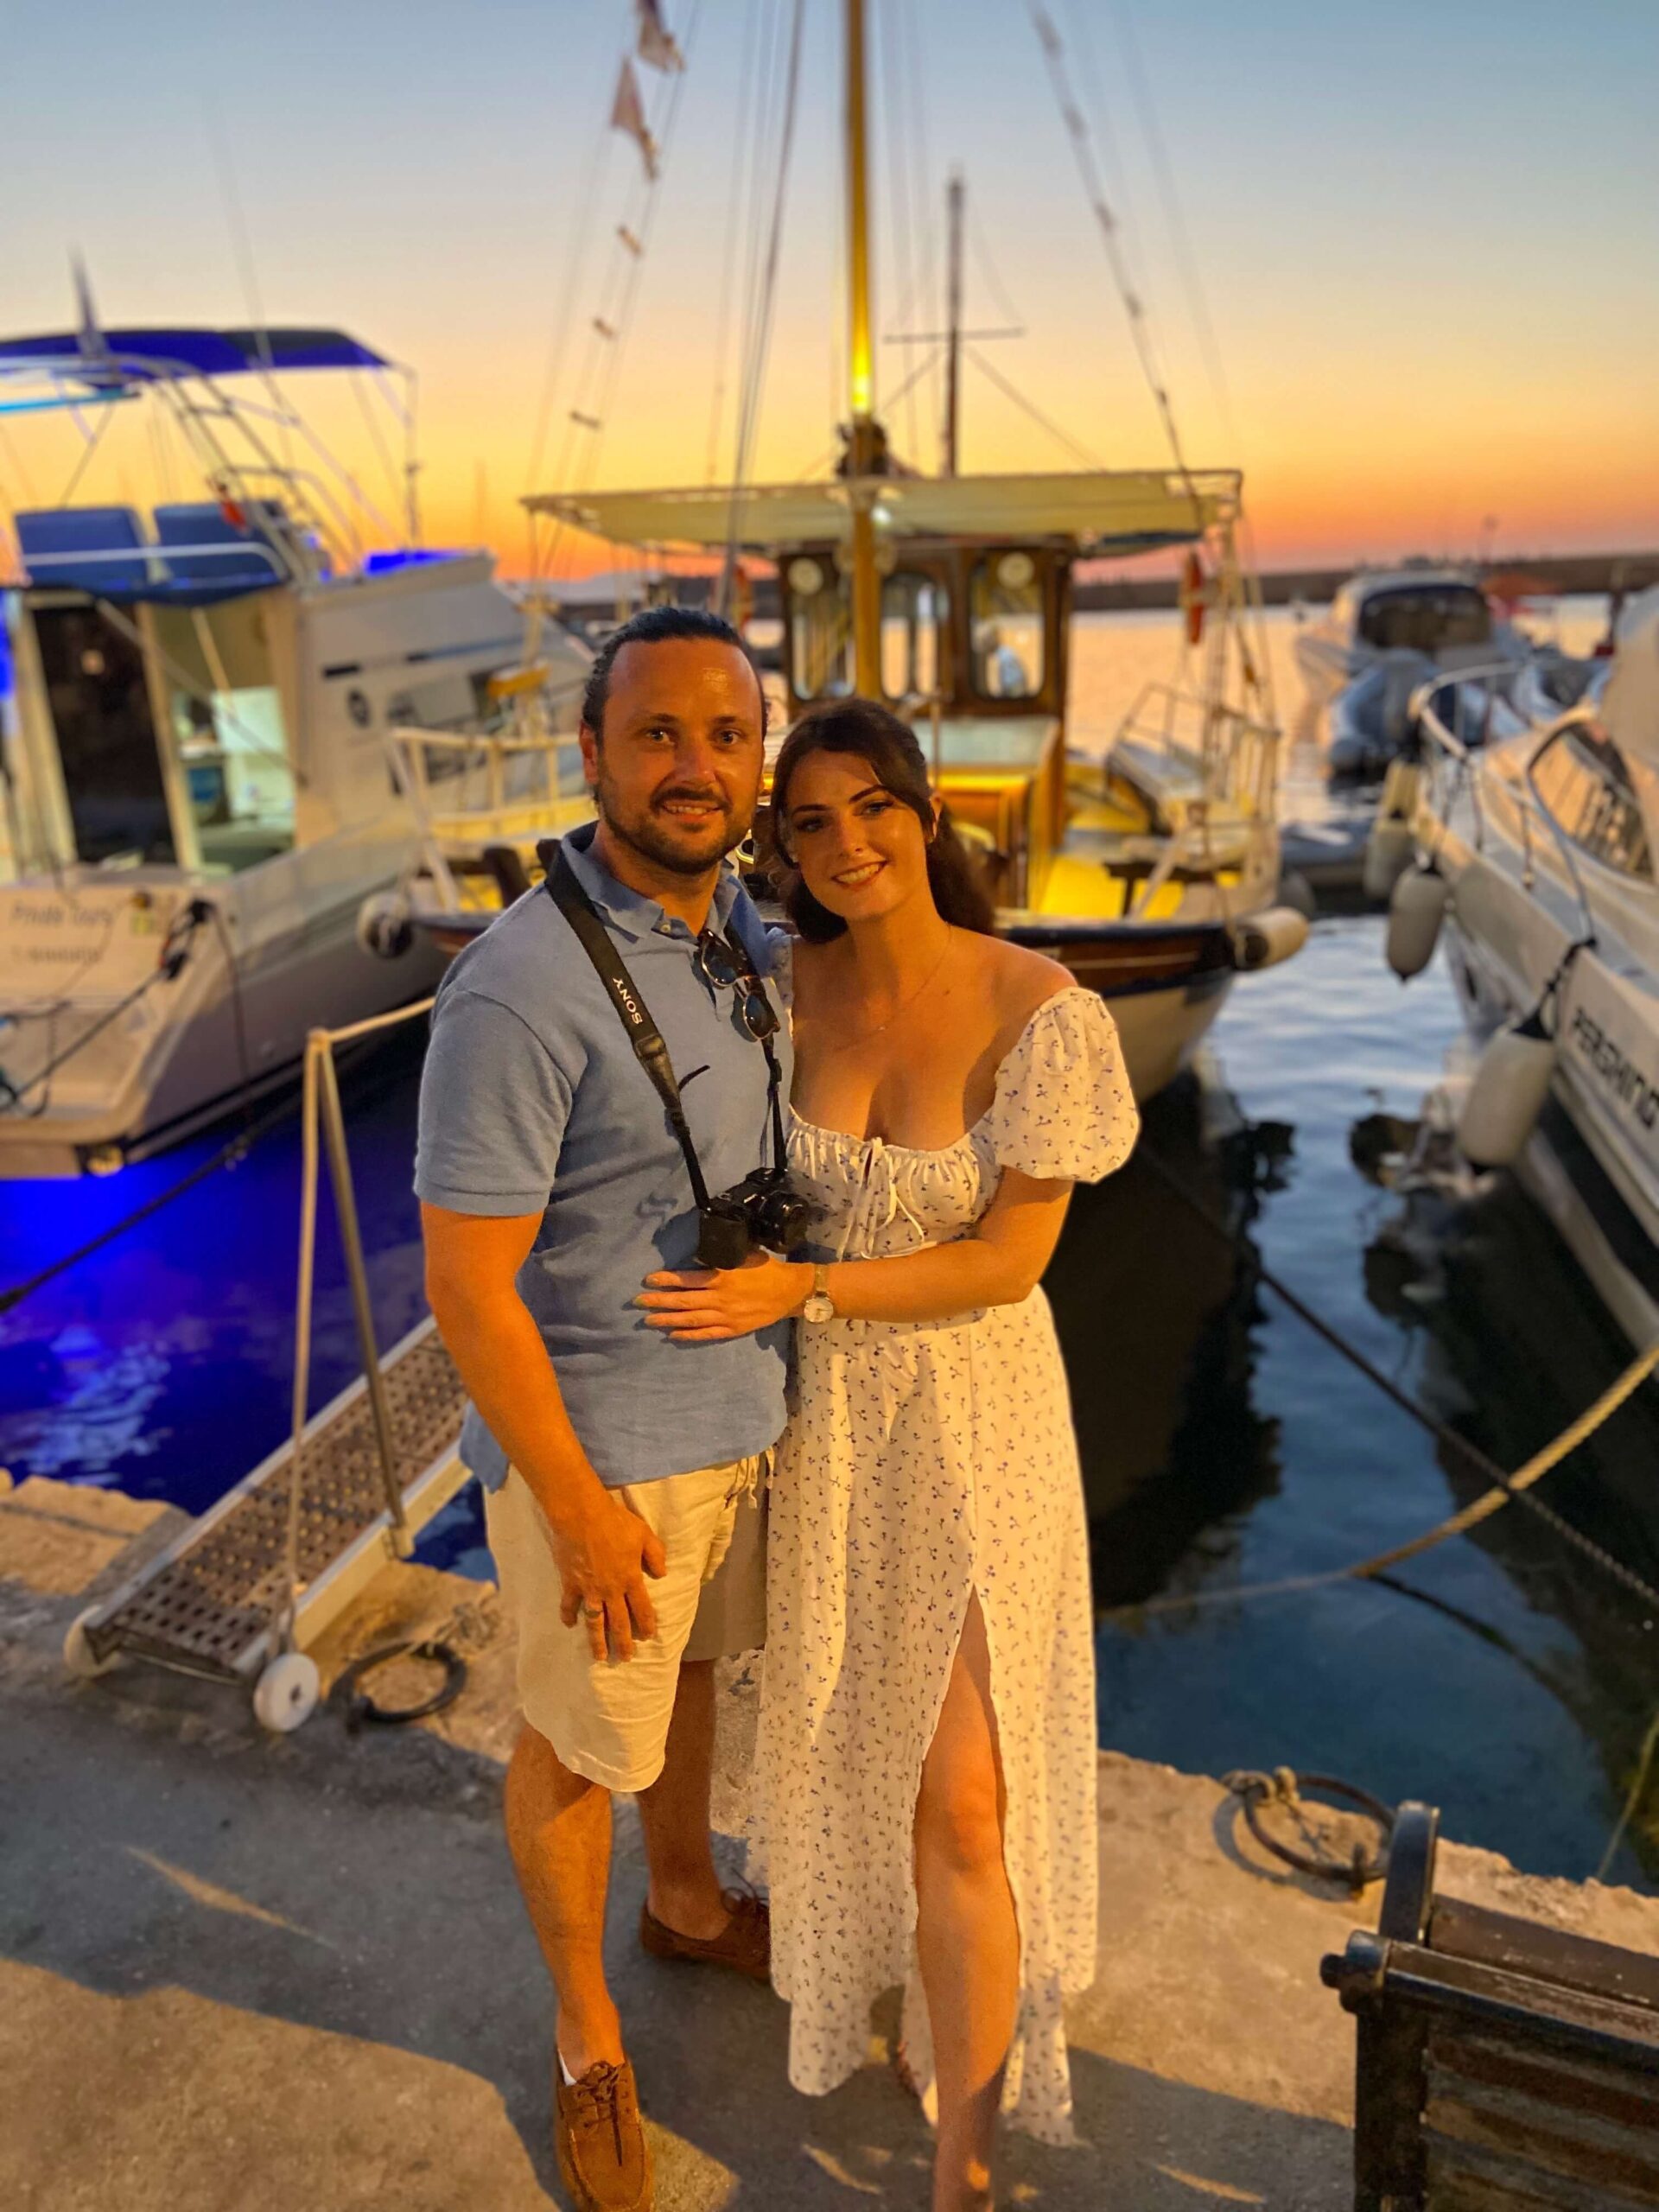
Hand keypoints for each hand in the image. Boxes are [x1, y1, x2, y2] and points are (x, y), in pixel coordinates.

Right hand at [548, 1488, 667, 1661]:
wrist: (582, 1516)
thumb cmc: (615, 1522)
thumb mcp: (644, 1534)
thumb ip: (655, 1555)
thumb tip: (663, 1574)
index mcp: (630, 1579)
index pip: (642, 1607)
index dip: (647, 1623)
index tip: (648, 1637)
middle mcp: (611, 1590)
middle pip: (619, 1621)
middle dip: (623, 1642)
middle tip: (626, 1658)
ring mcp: (589, 1589)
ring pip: (595, 1622)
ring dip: (598, 1641)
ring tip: (600, 1657)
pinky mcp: (570, 1584)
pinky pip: (569, 1604)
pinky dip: (569, 1616)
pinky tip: (569, 1625)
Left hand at [636, 1251, 808, 1342]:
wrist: (790, 1292)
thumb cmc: (767, 1269)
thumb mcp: (744, 1255)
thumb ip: (721, 1257)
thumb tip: (697, 1258)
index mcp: (722, 1277)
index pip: (687, 1279)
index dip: (666, 1280)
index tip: (648, 1280)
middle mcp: (721, 1298)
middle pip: (683, 1301)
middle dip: (659, 1302)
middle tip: (638, 1302)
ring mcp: (726, 1317)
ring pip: (691, 1320)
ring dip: (668, 1320)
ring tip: (649, 1320)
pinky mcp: (733, 1329)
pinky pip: (706, 1334)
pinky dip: (688, 1335)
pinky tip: (673, 1335)